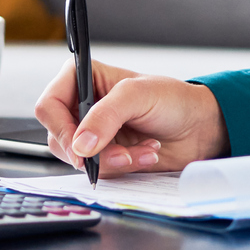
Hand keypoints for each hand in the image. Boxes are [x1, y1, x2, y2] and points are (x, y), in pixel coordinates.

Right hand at [33, 61, 229, 176]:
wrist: (199, 128)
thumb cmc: (173, 99)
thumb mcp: (138, 95)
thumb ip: (106, 116)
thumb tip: (80, 144)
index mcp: (83, 78)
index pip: (49, 104)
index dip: (60, 128)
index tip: (80, 146)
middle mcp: (82, 106)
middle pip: (58, 137)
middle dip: (92, 150)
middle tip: (119, 152)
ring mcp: (93, 134)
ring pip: (77, 159)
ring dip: (111, 160)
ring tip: (141, 150)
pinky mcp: (105, 156)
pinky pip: (98, 171)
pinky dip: (122, 168)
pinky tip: (145, 155)